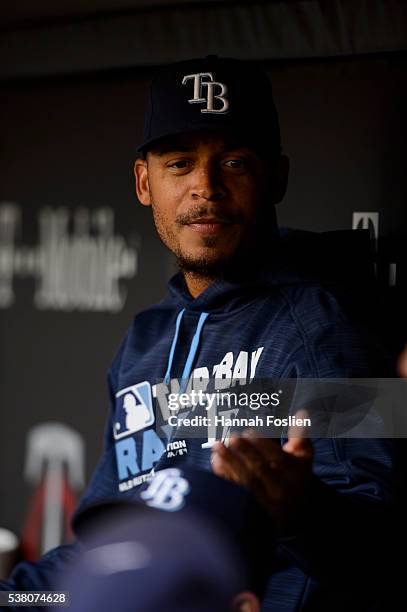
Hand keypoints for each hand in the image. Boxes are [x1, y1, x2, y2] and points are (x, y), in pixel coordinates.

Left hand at [211, 411, 312, 531]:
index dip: (262, 444)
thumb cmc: (296, 476)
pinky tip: (216, 461)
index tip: (248, 431)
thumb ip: (301, 435)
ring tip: (217, 446)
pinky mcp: (251, 507)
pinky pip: (235, 492)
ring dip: (230, 462)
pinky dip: (224, 477)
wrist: (296, 512)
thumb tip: (301, 412)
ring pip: (246, 481)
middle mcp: (280, 488)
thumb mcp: (303, 457)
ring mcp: (265, 500)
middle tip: (231, 437)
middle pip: (260, 469)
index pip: (278, 457)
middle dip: (245, 452)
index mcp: (294, 473)